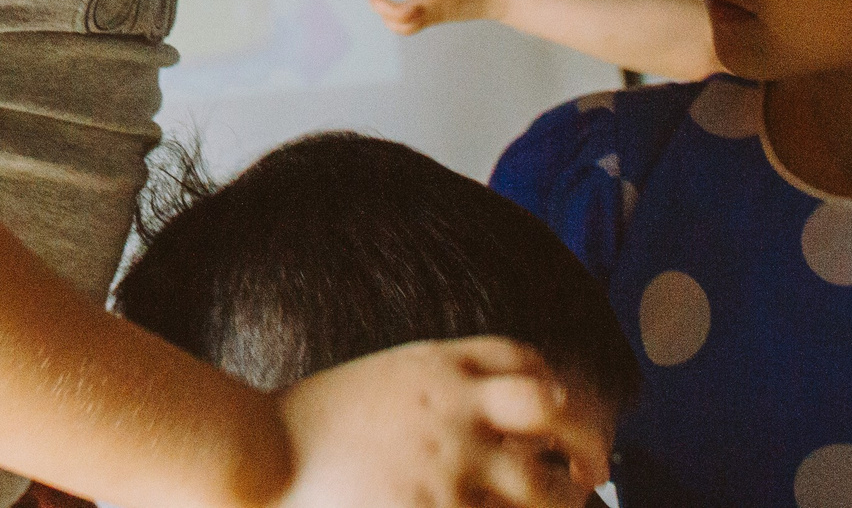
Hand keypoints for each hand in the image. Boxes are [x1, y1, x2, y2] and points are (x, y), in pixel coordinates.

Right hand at [273, 338, 607, 507]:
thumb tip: (465, 407)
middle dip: (586, 441)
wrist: (258, 455)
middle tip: (594, 470)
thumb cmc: (302, 427)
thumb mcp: (377, 382)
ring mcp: (453, 461)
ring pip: (546, 484)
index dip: (554, 390)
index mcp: (436, 364)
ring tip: (565, 506)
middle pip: (553, 409)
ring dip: (564, 499)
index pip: (524, 359)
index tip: (560, 417)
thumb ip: (427, 390)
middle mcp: (455, 405)